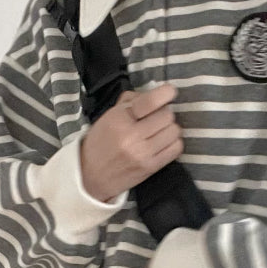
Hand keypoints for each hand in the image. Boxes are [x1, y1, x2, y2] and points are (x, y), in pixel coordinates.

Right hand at [79, 83, 183, 202]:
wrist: (90, 176)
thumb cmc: (101, 142)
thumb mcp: (109, 115)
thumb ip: (131, 101)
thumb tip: (156, 94)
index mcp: (118, 119)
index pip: (150, 102)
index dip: (165, 93)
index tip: (170, 91)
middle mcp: (132, 136)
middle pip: (167, 116)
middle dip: (164, 113)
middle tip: (155, 118)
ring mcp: (143, 154)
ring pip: (174, 131)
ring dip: (169, 128)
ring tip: (159, 131)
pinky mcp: (151, 167)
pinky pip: (176, 148)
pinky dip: (173, 142)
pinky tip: (163, 143)